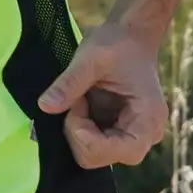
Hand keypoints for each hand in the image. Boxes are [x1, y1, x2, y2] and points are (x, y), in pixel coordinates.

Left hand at [37, 21, 168, 168]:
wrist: (130, 34)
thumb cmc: (117, 43)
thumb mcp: (90, 58)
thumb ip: (68, 84)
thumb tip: (44, 106)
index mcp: (148, 118)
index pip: (117, 151)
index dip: (87, 138)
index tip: (76, 106)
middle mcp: (146, 135)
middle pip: (101, 158)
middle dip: (79, 132)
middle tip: (78, 99)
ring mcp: (131, 136)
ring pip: (93, 154)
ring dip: (78, 130)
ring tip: (81, 98)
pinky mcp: (118, 133)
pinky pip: (93, 144)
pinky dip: (80, 128)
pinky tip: (83, 103)